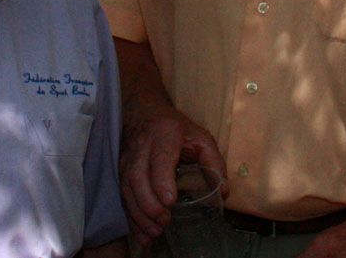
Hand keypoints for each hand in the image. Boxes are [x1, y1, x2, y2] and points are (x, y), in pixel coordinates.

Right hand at [119, 106, 224, 242]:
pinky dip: (131, 215)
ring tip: (154, 230)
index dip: (162, 181)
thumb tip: (224, 193)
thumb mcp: (201, 138)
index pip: (160, 159)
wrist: (147, 113)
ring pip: (127, 187)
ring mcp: (128, 157)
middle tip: (164, 220)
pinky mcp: (121, 169)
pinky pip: (123, 193)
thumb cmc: (178, 129)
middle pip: (138, 176)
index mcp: (165, 133)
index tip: (169, 202)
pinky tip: (141, 231)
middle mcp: (142, 145)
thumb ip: (214, 163)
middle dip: (149, 203)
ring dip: (139, 213)